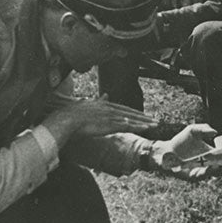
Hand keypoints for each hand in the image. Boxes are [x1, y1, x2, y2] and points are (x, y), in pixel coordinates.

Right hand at [43, 96, 157, 144]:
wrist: (65, 120)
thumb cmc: (71, 115)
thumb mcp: (87, 104)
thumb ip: (98, 100)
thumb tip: (105, 94)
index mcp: (104, 105)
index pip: (123, 109)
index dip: (134, 113)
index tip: (144, 116)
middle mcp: (109, 109)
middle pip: (131, 113)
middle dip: (144, 117)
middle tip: (156, 120)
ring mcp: (110, 116)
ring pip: (131, 120)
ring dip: (144, 122)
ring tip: (155, 125)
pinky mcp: (109, 125)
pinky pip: (127, 126)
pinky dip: (137, 126)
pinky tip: (145, 128)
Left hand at [151, 124, 221, 177]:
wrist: (165, 152)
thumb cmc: (180, 141)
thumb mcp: (193, 130)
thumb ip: (204, 128)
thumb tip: (215, 133)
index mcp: (214, 154)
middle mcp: (211, 164)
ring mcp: (203, 171)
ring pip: (217, 172)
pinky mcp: (193, 177)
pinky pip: (203, 175)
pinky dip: (209, 172)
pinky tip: (213, 166)